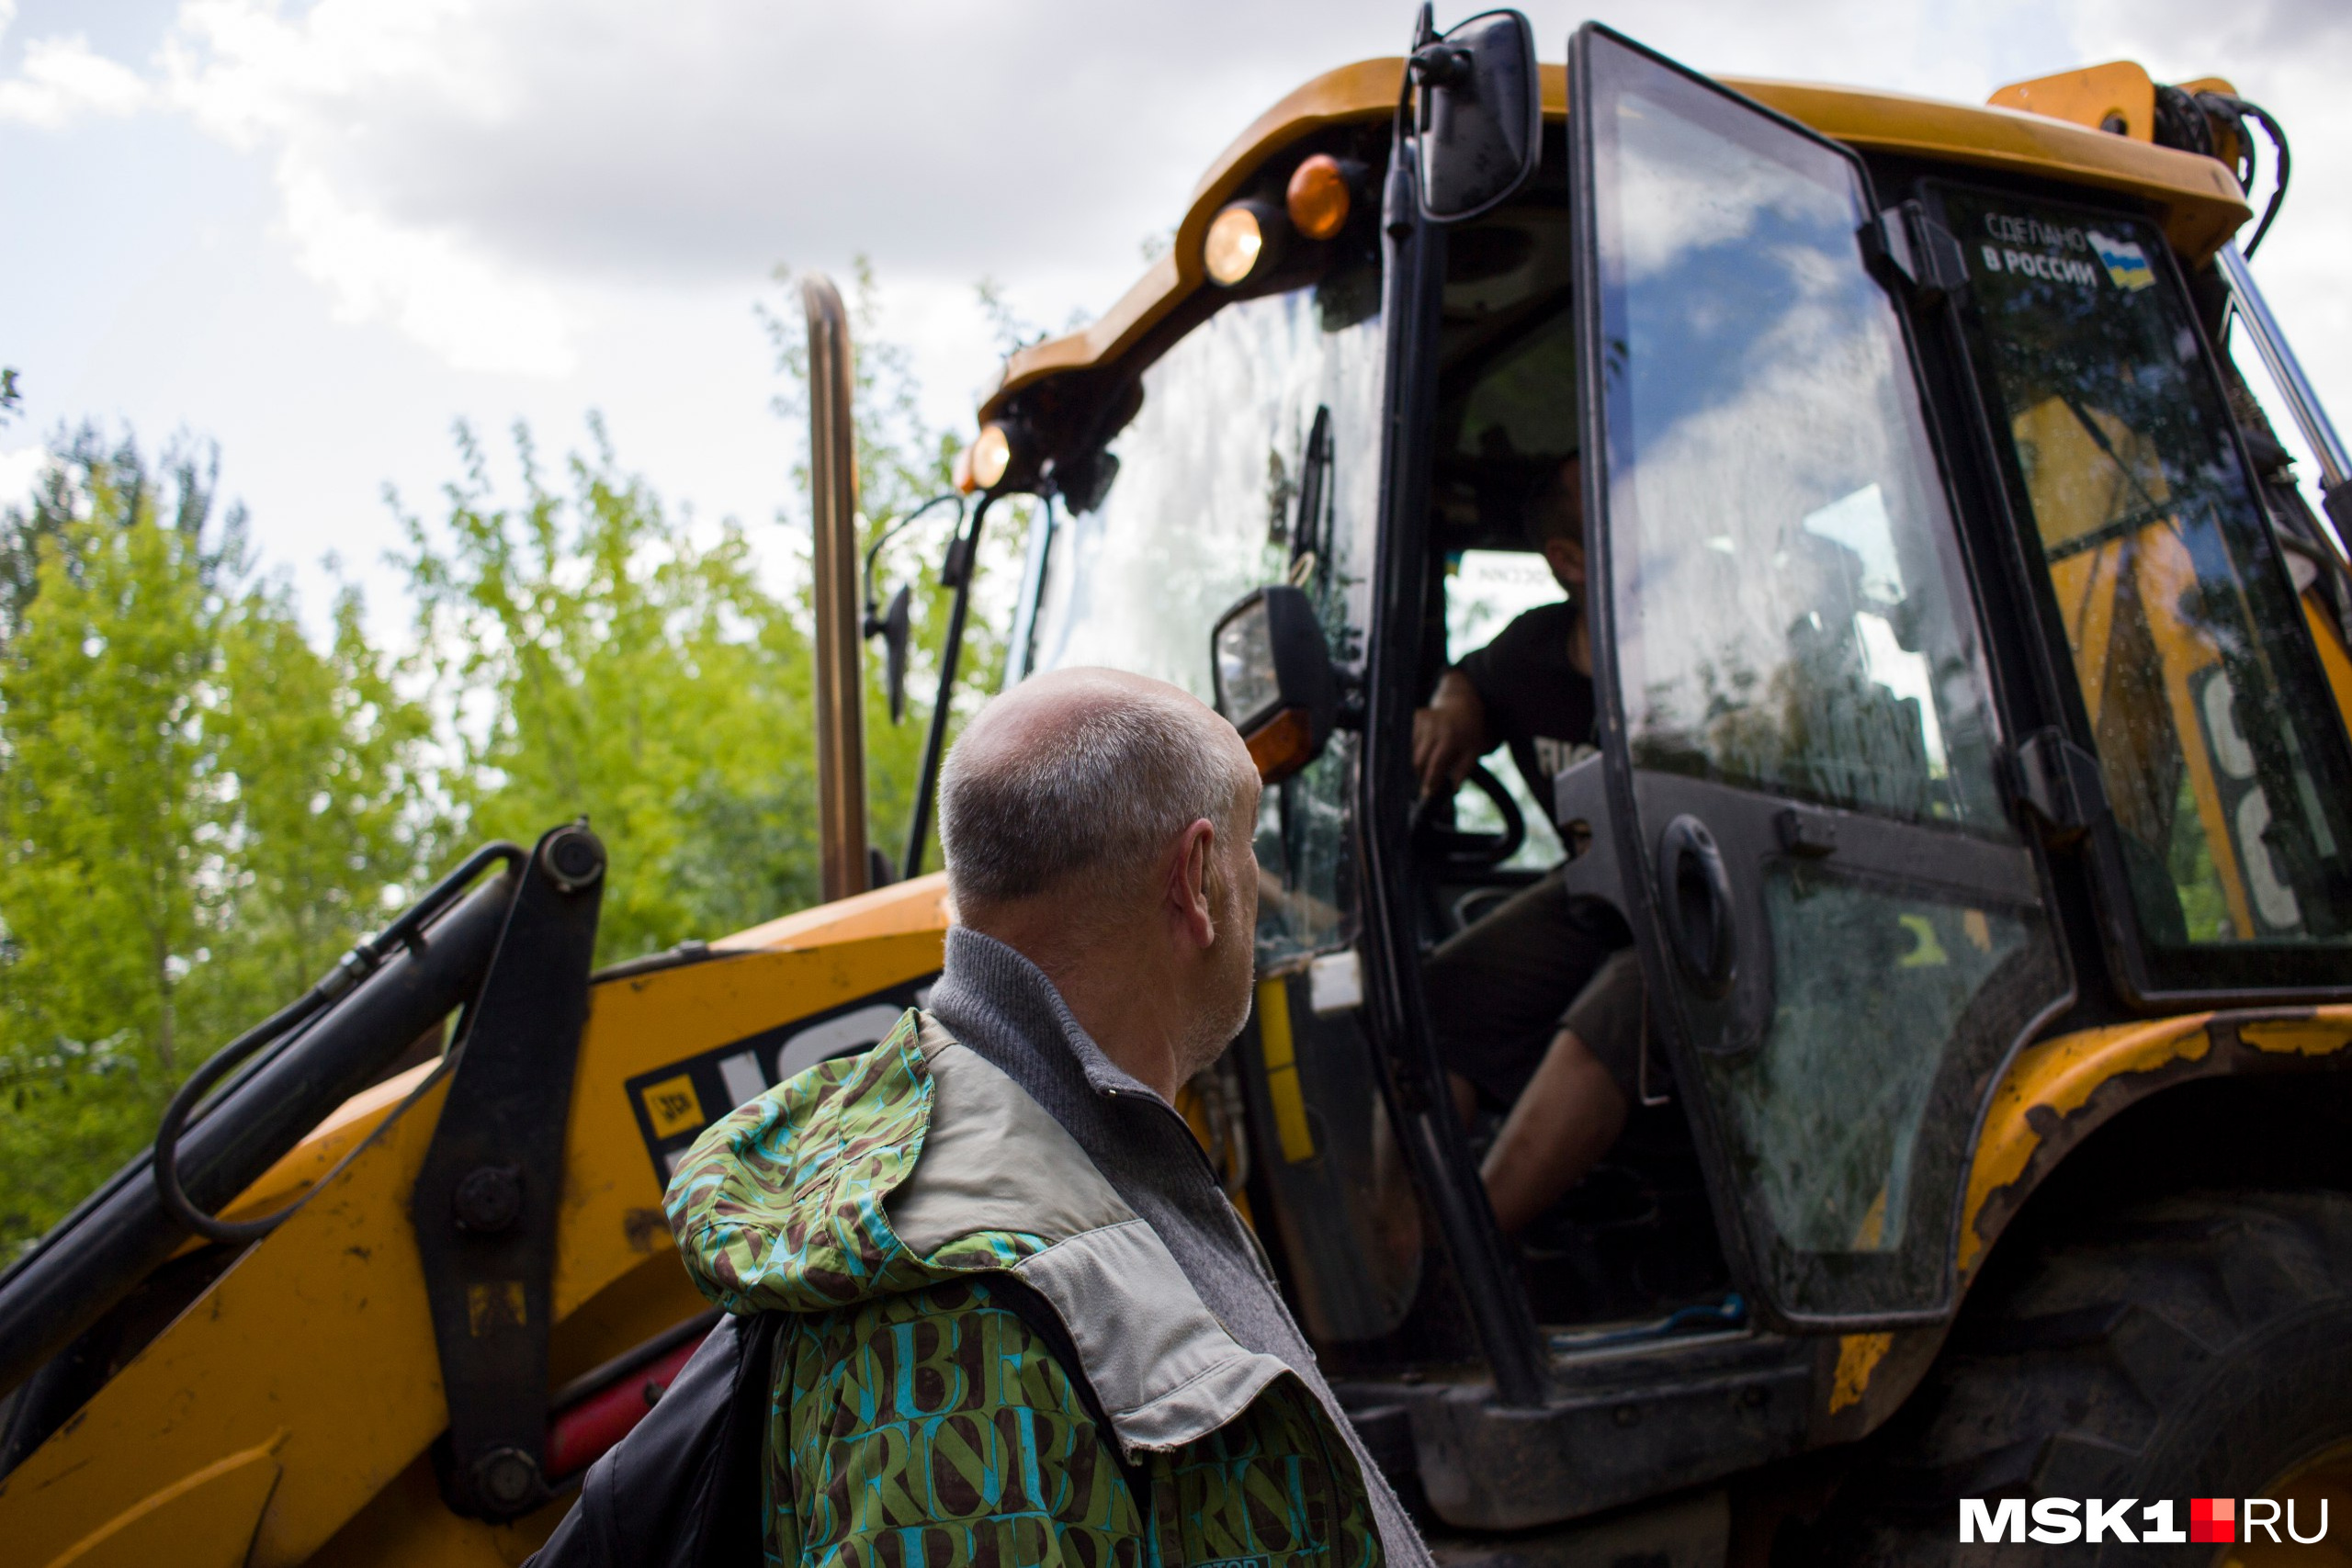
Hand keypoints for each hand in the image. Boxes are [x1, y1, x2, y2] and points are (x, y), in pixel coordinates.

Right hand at [1412, 671, 1488, 797]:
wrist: (1462, 705)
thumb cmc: (1469, 732)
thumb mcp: (1473, 752)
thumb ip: (1463, 771)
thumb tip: (1453, 790)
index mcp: (1450, 737)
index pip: (1435, 764)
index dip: (1430, 781)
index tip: (1428, 793)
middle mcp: (1434, 727)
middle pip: (1418, 760)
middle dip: (1421, 774)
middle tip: (1427, 782)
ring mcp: (1422, 720)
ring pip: (1411, 752)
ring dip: (1418, 762)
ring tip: (1429, 763)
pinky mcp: (1415, 717)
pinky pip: (1409, 741)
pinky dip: (1414, 749)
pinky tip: (1426, 747)